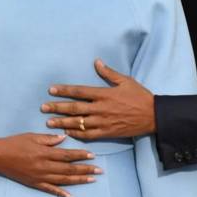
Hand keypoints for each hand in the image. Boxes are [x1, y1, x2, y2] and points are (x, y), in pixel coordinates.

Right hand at [0, 133, 100, 196]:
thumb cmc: (14, 143)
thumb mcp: (32, 136)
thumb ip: (49, 139)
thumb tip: (64, 138)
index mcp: (44, 153)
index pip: (67, 155)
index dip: (81, 155)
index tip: (92, 156)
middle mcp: (44, 166)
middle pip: (69, 169)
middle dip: (85, 169)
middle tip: (99, 170)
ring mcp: (40, 177)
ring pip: (63, 180)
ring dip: (79, 180)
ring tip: (91, 180)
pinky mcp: (34, 183)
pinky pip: (50, 189)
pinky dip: (61, 193)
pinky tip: (71, 195)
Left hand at [41, 59, 155, 139]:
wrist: (153, 116)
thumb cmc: (140, 96)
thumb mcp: (126, 81)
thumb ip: (109, 73)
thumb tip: (96, 62)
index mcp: (104, 94)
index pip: (79, 92)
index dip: (64, 91)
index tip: (51, 90)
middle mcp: (101, 109)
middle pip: (74, 108)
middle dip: (57, 108)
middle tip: (43, 108)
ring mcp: (103, 122)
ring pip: (78, 123)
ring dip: (62, 122)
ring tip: (49, 122)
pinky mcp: (107, 133)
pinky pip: (88, 135)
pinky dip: (77, 134)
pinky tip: (67, 133)